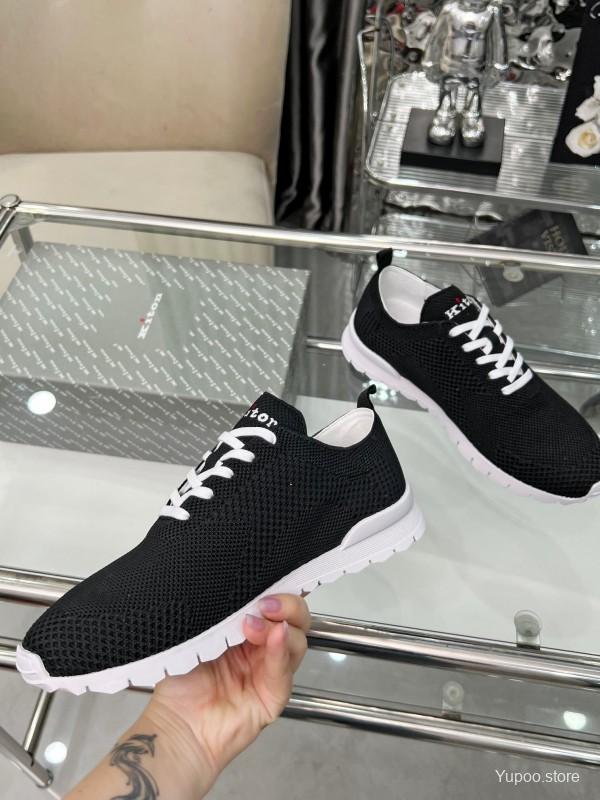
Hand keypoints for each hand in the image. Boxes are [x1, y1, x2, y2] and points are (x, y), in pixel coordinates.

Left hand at [142, 594, 310, 787]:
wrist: (175, 726)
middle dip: (287, 603)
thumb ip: (222, 612)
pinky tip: (273, 638)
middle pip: (295, 618)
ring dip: (279, 625)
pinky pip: (284, 670)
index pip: (276, 603)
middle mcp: (262, 648)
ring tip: (252, 624)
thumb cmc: (180, 681)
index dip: (280, 588)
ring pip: (296, 639)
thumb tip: (242, 590)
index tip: (272, 575)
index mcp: (246, 628)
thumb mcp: (198, 634)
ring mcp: (270, 670)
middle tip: (267, 602)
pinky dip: (280, 650)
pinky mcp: (273, 695)